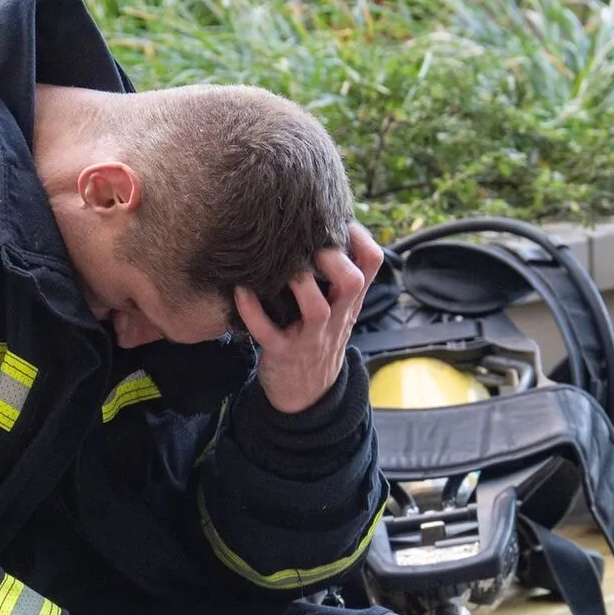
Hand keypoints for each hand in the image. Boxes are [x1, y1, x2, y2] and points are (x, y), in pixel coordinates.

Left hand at [235, 223, 384, 413]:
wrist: (306, 393)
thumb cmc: (317, 337)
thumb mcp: (338, 308)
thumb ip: (336, 275)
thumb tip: (326, 227)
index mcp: (349, 301)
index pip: (372, 264)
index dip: (361, 238)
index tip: (338, 221)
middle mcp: (335, 316)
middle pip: (352, 282)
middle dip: (333, 258)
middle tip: (310, 243)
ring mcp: (310, 336)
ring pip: (316, 309)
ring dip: (298, 282)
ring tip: (278, 264)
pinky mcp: (282, 352)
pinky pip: (267, 331)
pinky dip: (252, 310)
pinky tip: (241, 290)